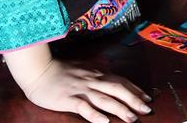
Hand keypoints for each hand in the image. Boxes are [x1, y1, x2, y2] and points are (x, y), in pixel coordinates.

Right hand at [20, 59, 151, 122]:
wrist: (38, 70)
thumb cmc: (60, 71)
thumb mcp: (82, 69)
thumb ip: (96, 75)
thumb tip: (109, 79)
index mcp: (96, 73)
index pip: (120, 81)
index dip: (135, 89)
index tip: (147, 98)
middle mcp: (92, 80)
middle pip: (118, 89)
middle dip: (134, 100)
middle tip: (147, 109)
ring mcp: (81, 89)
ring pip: (105, 99)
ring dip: (120, 109)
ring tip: (132, 119)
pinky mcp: (69, 99)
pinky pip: (84, 107)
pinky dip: (95, 115)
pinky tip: (104, 122)